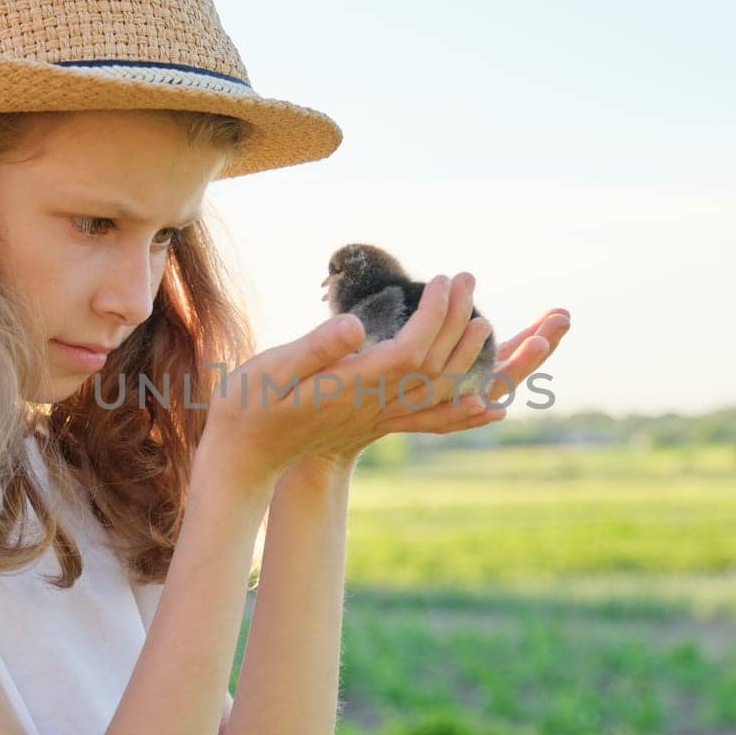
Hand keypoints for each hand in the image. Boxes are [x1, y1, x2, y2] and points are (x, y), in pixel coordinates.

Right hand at [202, 274, 570, 484]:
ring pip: (438, 390)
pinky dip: (463, 411)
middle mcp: (376, 403)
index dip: (436, 315)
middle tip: (467, 277)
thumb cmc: (250, 408)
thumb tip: (355, 328)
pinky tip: (488, 408)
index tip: (444, 279)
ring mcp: (379, 416)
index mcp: (356, 386)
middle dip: (457, 320)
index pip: (413, 349)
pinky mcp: (375, 421)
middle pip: (435, 366)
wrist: (247, 457)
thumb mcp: (271, 370)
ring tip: (485, 323)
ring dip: (466, 356)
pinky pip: (430, 417)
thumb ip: (314, 349)